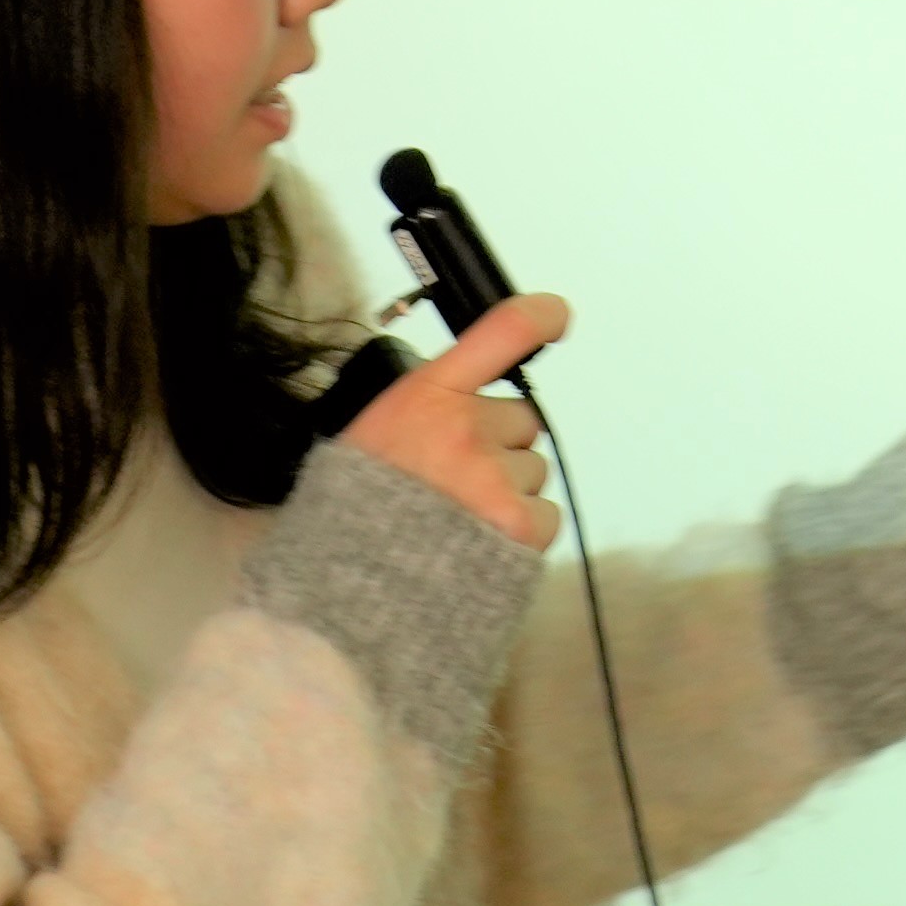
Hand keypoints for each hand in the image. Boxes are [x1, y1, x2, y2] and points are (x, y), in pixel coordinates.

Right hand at [340, 295, 569, 549]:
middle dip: (500, 446)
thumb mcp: (374, 436)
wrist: (349, 588)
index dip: (540, 317)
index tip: (556, 317)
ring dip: (509, 492)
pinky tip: (480, 546)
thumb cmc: (354, 514)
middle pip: (523, 420)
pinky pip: (547, 515)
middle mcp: (467, 427)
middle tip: (456, 480)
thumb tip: (472, 412)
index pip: (502, 332)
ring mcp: (496, 477)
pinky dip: (522, 533)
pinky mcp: (519, 525)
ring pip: (533, 471)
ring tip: (459, 521)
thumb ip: (428, 413)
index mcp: (426, 395)